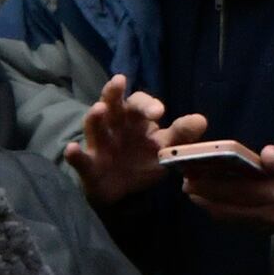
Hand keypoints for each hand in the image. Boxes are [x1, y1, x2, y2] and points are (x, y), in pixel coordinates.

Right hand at [65, 74, 191, 203]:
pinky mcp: (88, 164)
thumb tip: (201, 120)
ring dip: (95, 117)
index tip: (160, 112)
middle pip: (113, 104)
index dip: (148, 104)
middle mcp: (115, 125)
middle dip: (115, 93)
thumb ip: (180, 135)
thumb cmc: (142, 160)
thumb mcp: (164, 148)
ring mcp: (99, 143)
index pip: (140, 104)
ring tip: (99, 109)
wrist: (121, 192)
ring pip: (94, 126)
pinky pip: (79, 158)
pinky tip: (72, 149)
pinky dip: (74, 154)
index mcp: (135, 120)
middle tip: (120, 81)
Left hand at [180, 141, 273, 227]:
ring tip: (191, 190)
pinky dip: (219, 210)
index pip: (241, 191)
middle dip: (204, 196)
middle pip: (228, 208)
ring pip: (229, 218)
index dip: (214, 185)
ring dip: (208, 205)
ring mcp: (266, 225)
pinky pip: (235, 221)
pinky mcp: (263, 228)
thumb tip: (266, 156)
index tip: (193, 176)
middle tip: (185, 183)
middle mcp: (270, 215)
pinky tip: (208, 199)